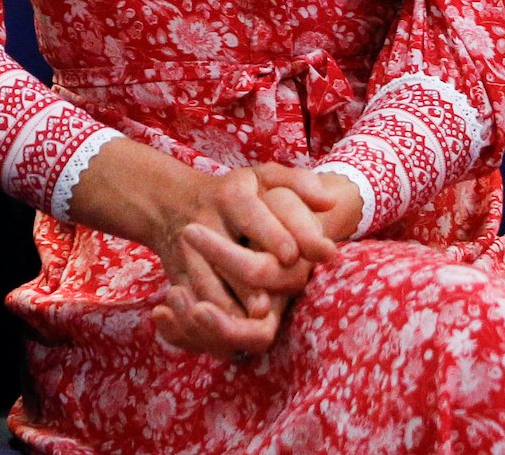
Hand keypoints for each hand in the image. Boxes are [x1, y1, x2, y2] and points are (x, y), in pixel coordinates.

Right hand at [148, 163, 340, 356]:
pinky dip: (211, 315)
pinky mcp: (178, 274)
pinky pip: (192, 299)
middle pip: (227, 255)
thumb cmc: (237, 192)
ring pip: (206, 282)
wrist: (174, 202)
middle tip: (271, 304)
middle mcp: (206, 221)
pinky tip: (234, 329)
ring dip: (228, 305)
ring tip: (256, 319)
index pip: (254, 216)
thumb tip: (330, 203)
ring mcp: (187, 251)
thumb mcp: (266, 176)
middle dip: (250, 281)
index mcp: (232, 195)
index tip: (293, 256)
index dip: (274, 236)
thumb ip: (301, 183)